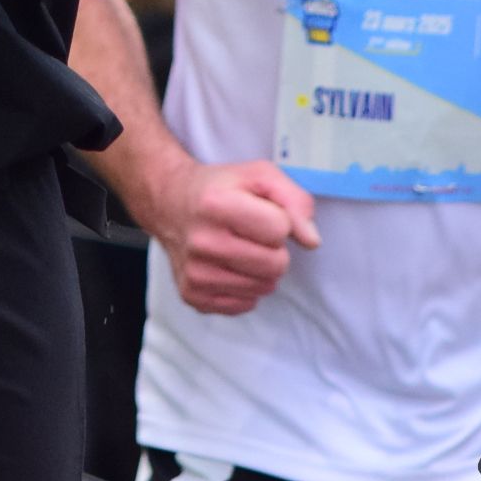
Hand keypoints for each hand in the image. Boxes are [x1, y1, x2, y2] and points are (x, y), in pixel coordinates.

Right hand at [142, 156, 318, 314]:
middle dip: (274, 249)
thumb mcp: (259, 176)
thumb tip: (310, 240)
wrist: (170, 203)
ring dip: (261, 270)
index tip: (260, 213)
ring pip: (264, 287)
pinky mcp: (193, 296)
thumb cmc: (219, 189)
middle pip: (276, 265)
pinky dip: (244, 287)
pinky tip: (227, 265)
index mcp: (216, 205)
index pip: (280, 229)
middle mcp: (201, 241)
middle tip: (253, 235)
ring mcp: (195, 273)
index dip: (279, 220)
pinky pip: (245, 304)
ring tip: (239, 248)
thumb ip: (295, 200)